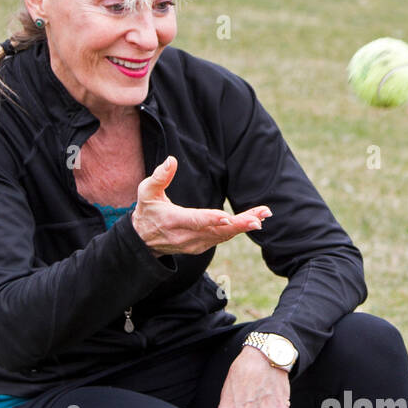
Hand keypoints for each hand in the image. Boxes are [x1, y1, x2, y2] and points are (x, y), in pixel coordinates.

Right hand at [132, 155, 270, 255]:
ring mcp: (195, 244)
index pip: (194, 221)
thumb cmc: (147, 211)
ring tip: (263, 215)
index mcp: (172, 221)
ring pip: (223, 236)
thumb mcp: (146, 192)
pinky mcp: (201, 246)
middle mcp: (186, 236)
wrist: (143, 241)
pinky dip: (238, 230)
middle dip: (239, 224)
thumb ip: (159, 177)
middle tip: (259, 218)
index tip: (227, 217)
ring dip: (243, 226)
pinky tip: (253, 221)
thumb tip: (171, 160)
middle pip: (216, 231)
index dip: (211, 219)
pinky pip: (222, 238)